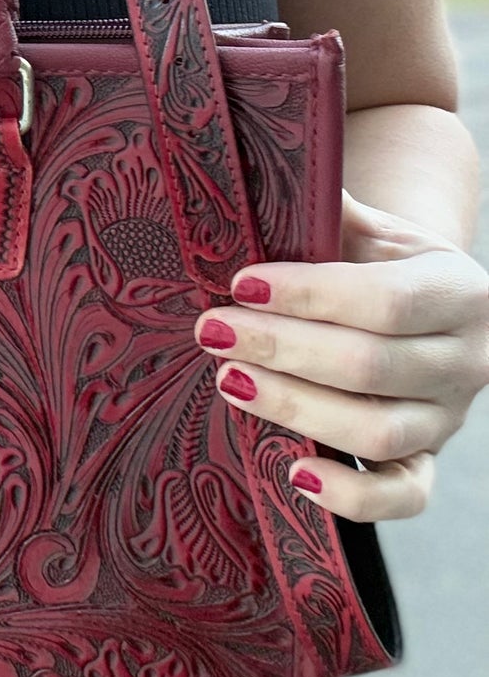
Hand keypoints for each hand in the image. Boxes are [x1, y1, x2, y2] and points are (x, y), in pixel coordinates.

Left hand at [192, 190, 488, 520]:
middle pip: (371, 366)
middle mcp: (466, 359)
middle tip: (213, 331)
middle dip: (282, 348)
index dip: (310, 294)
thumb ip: (328, 209)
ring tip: (228, 379)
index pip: (385, 300)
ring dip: (295, 408)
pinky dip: (351, 496)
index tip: (240, 282)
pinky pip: (401, 496)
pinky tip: (293, 471)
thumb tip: (262, 179)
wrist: (424, 301)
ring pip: (378, 431)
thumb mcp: (370, 226)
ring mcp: (449, 418)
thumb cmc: (380, 259)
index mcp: (459, 291)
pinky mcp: (426, 462)